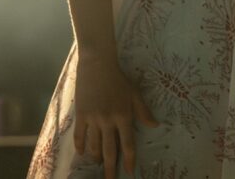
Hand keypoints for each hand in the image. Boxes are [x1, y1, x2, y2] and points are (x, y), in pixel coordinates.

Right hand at [74, 52, 158, 178]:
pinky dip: (80, 146)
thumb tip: (155, 125)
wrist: (98, 65)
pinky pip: (80, 136)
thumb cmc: (119, 79)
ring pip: (94, 146)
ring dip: (96, 157)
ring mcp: (93, 119)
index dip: (129, 159)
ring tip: (98, 165)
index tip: (130, 171)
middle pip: (109, 150)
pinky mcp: (81, 115)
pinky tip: (82, 153)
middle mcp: (109, 121)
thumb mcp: (135, 93)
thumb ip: (143, 111)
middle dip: (110, 168)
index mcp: (124, 116)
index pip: (128, 144)